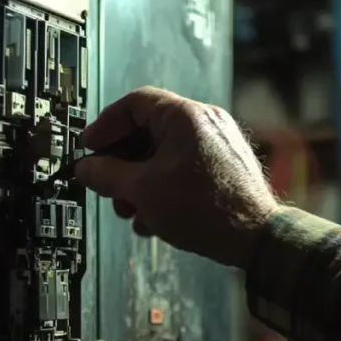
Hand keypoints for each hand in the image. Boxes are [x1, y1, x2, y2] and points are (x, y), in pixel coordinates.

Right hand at [75, 86, 279, 268]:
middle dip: (121, 164)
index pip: (134, 103)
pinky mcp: (224, 167)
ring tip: (130, 210)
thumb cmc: (203, 208)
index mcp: (185, 116)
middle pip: (147, 132)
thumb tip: (84, 168)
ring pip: (163, 154)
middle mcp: (204, 122)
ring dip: (139, 182)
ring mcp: (217, 144)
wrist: (255, 237)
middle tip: (107, 187)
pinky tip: (152, 218)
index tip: (89, 148)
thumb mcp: (142, 190)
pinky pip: (183, 168)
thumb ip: (106, 175)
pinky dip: (162, 187)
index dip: (105, 125)